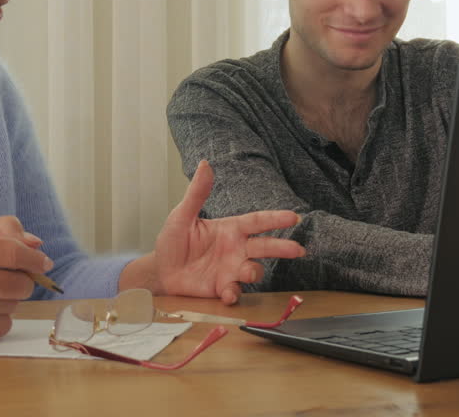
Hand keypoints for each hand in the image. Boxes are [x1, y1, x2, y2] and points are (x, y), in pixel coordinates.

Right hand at [0, 215, 51, 341]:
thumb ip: (4, 230)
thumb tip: (37, 246)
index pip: (12, 253)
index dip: (34, 259)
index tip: (44, 263)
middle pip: (20, 284)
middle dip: (23, 280)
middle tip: (8, 277)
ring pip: (14, 304)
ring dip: (8, 298)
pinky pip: (4, 325)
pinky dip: (0, 317)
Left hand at [152, 160, 304, 304]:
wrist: (161, 270)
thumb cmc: (173, 241)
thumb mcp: (182, 215)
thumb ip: (197, 193)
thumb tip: (205, 164)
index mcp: (230, 229)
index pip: (257, 221)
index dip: (275, 219)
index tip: (294, 217)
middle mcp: (235, 249)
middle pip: (265, 247)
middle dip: (282, 248)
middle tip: (298, 249)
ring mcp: (230, 270)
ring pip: (253, 271)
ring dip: (253, 272)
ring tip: (246, 272)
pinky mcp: (221, 288)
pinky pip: (234, 292)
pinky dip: (233, 294)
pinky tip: (227, 293)